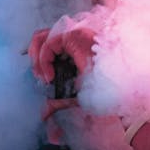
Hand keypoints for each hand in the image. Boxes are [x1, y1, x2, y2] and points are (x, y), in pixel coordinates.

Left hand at [27, 25, 95, 141]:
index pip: (49, 43)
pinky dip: (44, 60)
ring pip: (42, 36)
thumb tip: (43, 113)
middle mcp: (74, 38)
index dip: (39, 59)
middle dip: (34, 56)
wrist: (116, 88)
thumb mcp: (74, 94)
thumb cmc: (102, 90)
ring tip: (42, 74)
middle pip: (41, 35)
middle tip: (39, 75)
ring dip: (37, 57)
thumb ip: (58, 100)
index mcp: (75, 48)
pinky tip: (50, 75)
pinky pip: (49, 44)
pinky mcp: (75, 36)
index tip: (42, 77)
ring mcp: (75, 35)